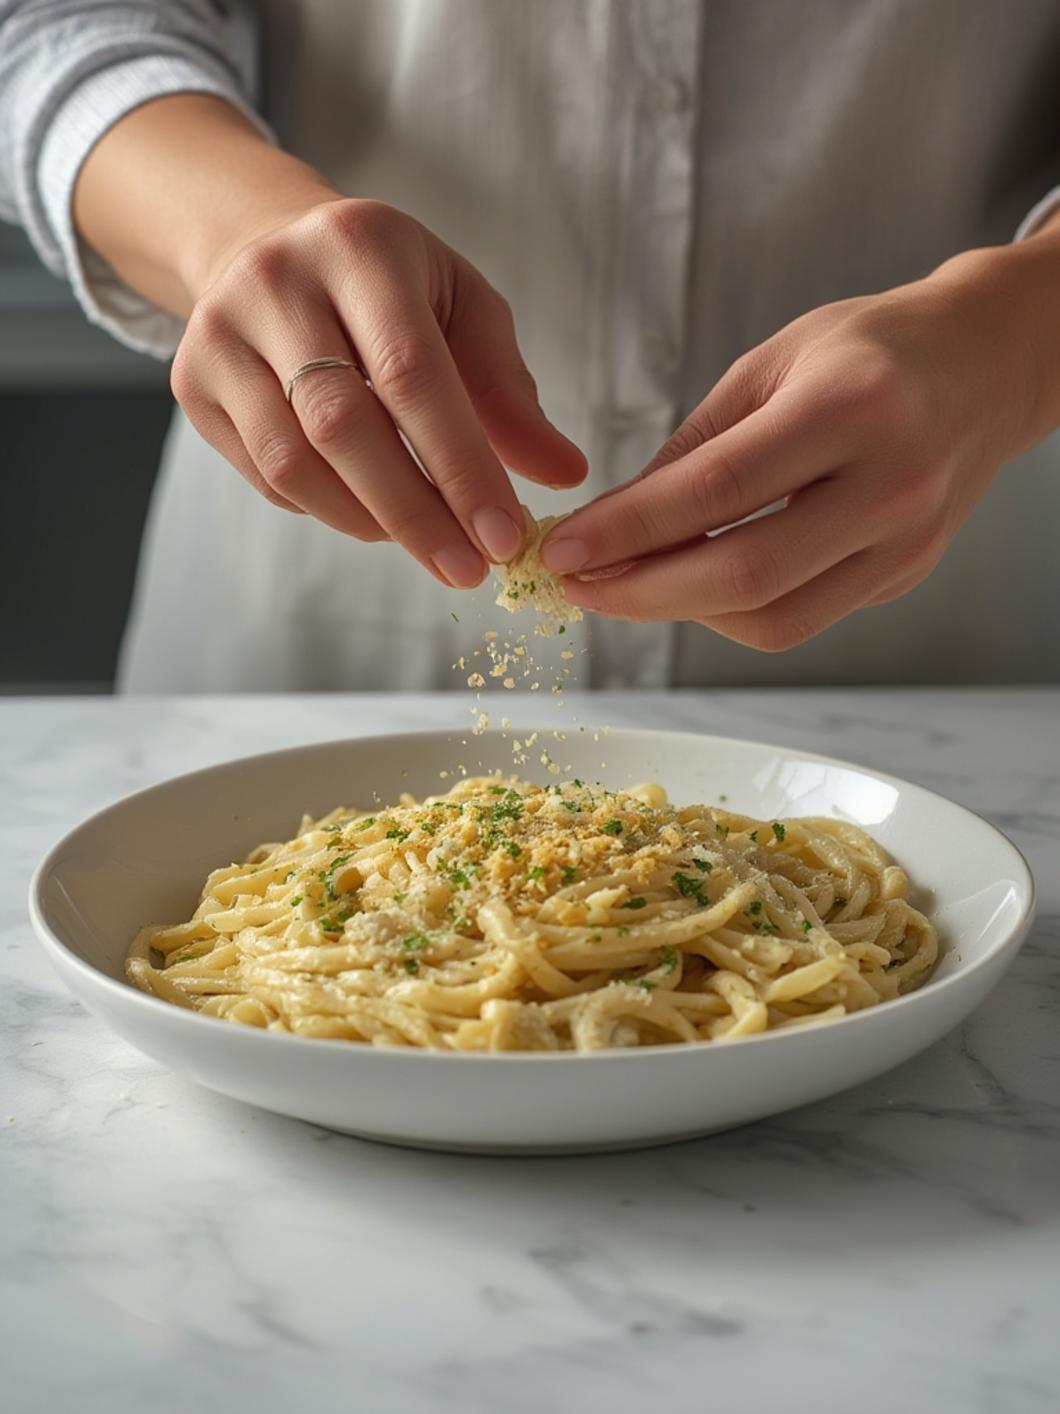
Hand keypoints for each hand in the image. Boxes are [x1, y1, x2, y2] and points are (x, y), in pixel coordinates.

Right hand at [172, 196, 585, 586]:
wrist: (267, 250)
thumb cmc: (390, 289)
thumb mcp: (463, 311)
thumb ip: (509, 390)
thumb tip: (563, 473)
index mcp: (360, 246)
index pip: (412, 374)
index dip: (460, 466)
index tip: (503, 536)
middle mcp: (276, 281)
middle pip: (343, 426)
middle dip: (416, 514)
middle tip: (468, 569)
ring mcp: (220, 333)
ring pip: (292, 462)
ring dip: (367, 521)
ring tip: (425, 542)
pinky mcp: (190, 383)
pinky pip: (262, 476)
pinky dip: (325, 509)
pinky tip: (368, 508)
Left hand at [541, 243, 1055, 647]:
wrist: (989, 364)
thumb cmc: (872, 349)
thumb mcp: (773, 362)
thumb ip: (696, 447)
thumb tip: (616, 521)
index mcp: (851, 406)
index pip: (717, 490)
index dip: (630, 529)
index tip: (565, 548)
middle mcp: (889, 484)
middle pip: (745, 575)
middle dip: (642, 592)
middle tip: (579, 584)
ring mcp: (904, 543)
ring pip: (774, 619)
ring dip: (683, 612)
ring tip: (627, 586)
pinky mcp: (903, 576)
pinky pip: (801, 618)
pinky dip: (732, 611)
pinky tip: (692, 583)